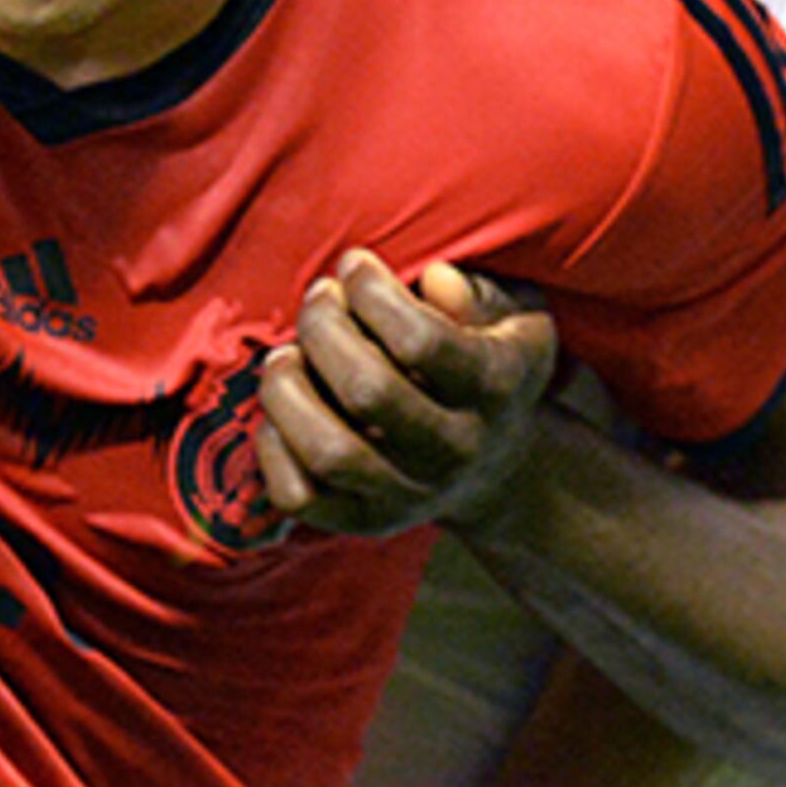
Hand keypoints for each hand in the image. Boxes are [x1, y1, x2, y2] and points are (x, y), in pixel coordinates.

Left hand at [256, 255, 557, 539]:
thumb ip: (478, 294)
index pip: (420, 342)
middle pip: (367, 391)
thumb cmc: (488, 364)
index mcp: (496, 387)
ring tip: (285, 355)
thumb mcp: (512, 321)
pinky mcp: (364, 522)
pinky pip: (299, 497)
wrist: (496, 468)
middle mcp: (456, 448)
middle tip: (318, 300)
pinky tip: (283, 410)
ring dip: (287, 390)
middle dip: (323, 328)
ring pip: (328, 453)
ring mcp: (409, 493)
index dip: (371, 293)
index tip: (354, 264)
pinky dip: (272, 448)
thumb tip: (434, 278)